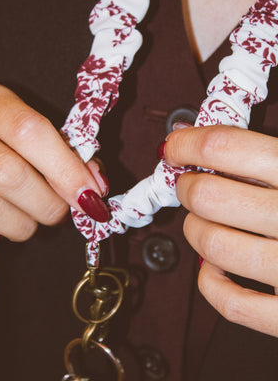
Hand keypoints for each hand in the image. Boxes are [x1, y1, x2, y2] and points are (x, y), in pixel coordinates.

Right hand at [0, 81, 108, 256]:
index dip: (66, 169)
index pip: (28, 131)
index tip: (91, 196)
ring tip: (33, 219)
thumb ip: (67, 152)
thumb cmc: (4, 133)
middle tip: (62, 211)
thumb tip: (94, 189)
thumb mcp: (33, 126)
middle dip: (48, 203)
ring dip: (21, 224)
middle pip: (6, 172)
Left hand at [164, 124, 277, 335]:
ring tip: (203, 221)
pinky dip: (210, 282)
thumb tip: (201, 138)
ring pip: (213, 245)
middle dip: (187, 186)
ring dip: (195, 228)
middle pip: (209, 196)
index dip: (188, 144)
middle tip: (189, 183)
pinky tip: (216, 268)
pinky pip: (231, 304)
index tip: (176, 146)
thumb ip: (273, 150)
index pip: (225, 147)